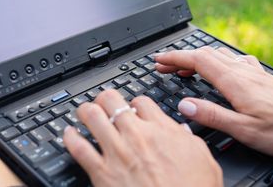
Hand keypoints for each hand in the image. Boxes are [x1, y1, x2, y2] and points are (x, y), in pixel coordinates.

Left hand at [63, 89, 222, 186]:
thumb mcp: (203, 159)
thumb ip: (188, 139)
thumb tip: (179, 130)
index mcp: (162, 130)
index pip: (141, 101)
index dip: (134, 102)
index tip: (132, 109)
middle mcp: (137, 136)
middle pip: (112, 100)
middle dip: (105, 98)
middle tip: (103, 102)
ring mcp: (117, 153)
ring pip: (92, 117)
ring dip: (86, 111)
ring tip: (84, 111)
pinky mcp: (102, 173)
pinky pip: (79, 148)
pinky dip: (70, 138)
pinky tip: (68, 134)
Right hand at [155, 47, 272, 157]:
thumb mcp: (245, 129)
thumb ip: (213, 115)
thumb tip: (185, 105)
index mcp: (234, 81)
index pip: (197, 61)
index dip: (174, 58)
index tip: (158, 59)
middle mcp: (242, 71)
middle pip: (204, 55)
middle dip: (181, 57)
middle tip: (163, 65)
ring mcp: (253, 71)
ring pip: (218, 56)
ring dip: (197, 58)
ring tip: (184, 67)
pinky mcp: (261, 76)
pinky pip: (233, 60)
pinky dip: (216, 60)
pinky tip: (221, 67)